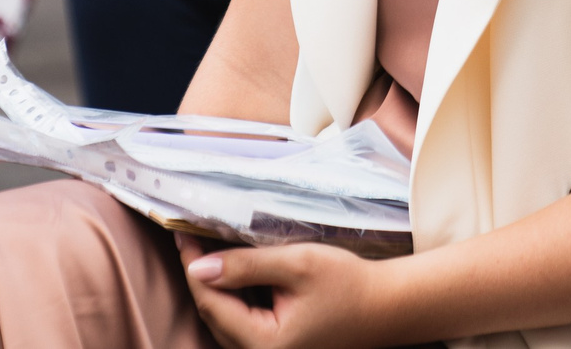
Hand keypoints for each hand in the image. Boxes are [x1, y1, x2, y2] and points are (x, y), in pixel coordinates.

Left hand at [179, 235, 386, 348]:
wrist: (387, 308)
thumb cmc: (348, 284)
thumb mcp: (296, 265)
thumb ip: (245, 265)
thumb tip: (197, 266)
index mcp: (264, 344)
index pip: (210, 302)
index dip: (193, 265)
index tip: (182, 233)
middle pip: (213, 315)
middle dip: (200, 276)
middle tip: (191, 236)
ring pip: (224, 322)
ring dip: (214, 288)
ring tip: (207, 249)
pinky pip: (241, 326)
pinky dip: (232, 299)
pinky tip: (232, 273)